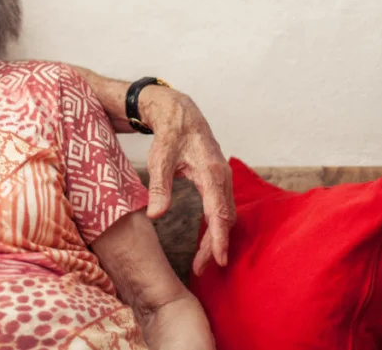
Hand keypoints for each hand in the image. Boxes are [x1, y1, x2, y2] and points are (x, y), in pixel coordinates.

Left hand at [140, 85, 234, 274]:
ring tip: (203, 259)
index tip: (218, 260)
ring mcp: (223, 178)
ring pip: (226, 214)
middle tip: (201, 268)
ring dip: (216, 237)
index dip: (218, 239)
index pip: (218, 213)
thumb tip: (155, 215)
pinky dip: (217, 224)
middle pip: (225, 219)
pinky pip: (222, 206)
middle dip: (215, 245)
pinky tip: (207, 238)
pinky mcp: (218, 179)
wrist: (179, 113)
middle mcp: (223, 177)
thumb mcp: (159, 159)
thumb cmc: (169, 134)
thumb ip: (159, 186)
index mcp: (211, 172)